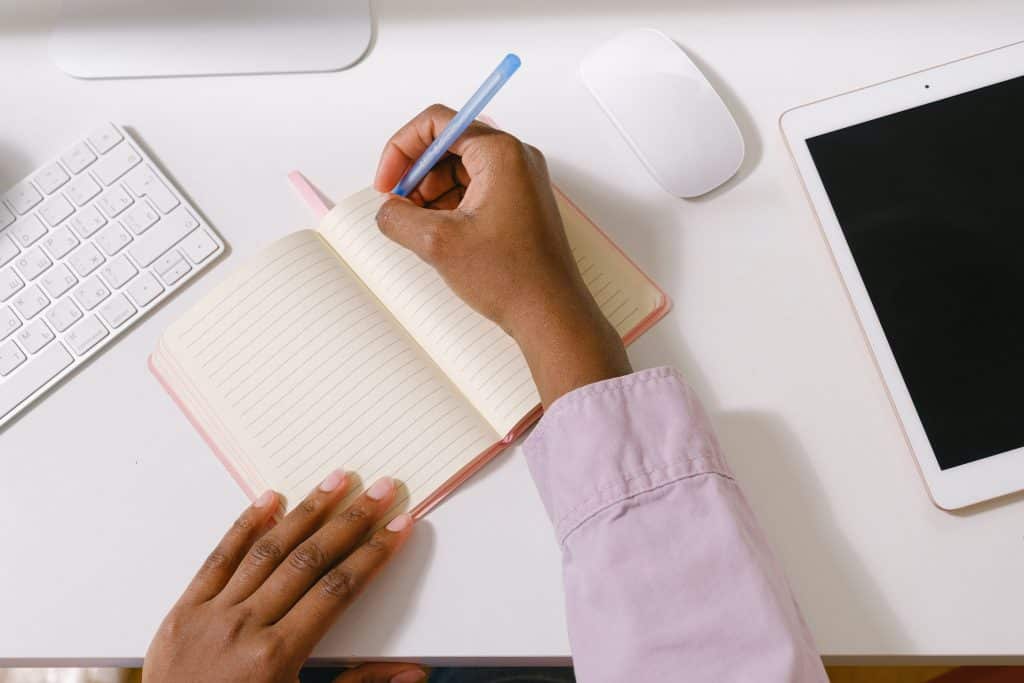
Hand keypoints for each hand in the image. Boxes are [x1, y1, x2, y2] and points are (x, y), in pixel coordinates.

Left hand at [143, 472, 423, 682]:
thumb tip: (412, 674)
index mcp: (278, 657)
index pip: (339, 590)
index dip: (374, 554)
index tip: (398, 526)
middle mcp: (245, 627)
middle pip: (310, 560)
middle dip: (352, 520)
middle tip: (381, 490)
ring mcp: (212, 614)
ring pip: (268, 549)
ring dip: (307, 511)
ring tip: (336, 481)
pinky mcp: (184, 611)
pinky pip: (218, 558)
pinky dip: (245, 526)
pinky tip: (269, 500)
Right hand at [374, 105, 630, 405]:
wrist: (550, 314)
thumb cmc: (514, 278)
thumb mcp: (438, 244)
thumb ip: (398, 217)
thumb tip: (387, 210)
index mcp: (500, 153)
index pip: (437, 124)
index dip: (402, 149)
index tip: (387, 182)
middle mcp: (515, 160)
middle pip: (447, 145)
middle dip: (415, 175)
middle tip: (398, 206)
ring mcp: (519, 182)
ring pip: (458, 170)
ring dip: (430, 193)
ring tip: (418, 227)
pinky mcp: (518, 204)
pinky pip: (474, 190)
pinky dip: (450, 206)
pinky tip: (438, 234)